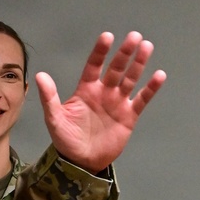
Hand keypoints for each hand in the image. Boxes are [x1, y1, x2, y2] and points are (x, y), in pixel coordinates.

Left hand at [36, 31, 165, 173]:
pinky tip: (159, 75)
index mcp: (86, 89)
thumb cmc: (66, 140)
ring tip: (147, 47)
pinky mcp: (129, 116)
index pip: (94, 65)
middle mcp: (104, 92)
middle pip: (116, 68)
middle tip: (134, 36)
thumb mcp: (54, 119)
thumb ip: (49, 97)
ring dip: (139, 64)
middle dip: (125, 52)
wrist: (81, 162)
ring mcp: (118, 102)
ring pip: (131, 78)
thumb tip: (39, 75)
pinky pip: (142, 99)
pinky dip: (151, 88)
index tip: (107, 36)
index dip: (100, 51)